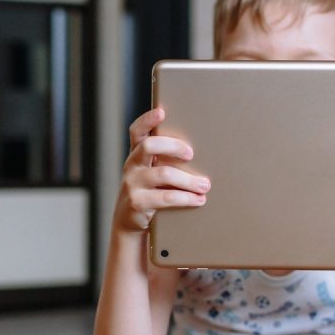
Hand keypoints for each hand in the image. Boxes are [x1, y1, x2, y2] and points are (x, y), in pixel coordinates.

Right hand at [114, 107, 209, 232]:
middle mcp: (131, 166)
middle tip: (191, 154)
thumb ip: (164, 160)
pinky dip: (186, 198)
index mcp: (136, 154)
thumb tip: (200, 151)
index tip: (162, 112)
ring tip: (205, 185)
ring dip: (188, 179)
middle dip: (173, 146)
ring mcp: (132, 184)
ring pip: (163, 174)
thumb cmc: (149, 192)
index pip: (137, 131)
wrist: (130, 223)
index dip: (147, 120)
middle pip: (149, 146)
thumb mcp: (152, 173)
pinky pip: (166, 198)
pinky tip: (199, 199)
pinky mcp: (138, 203)